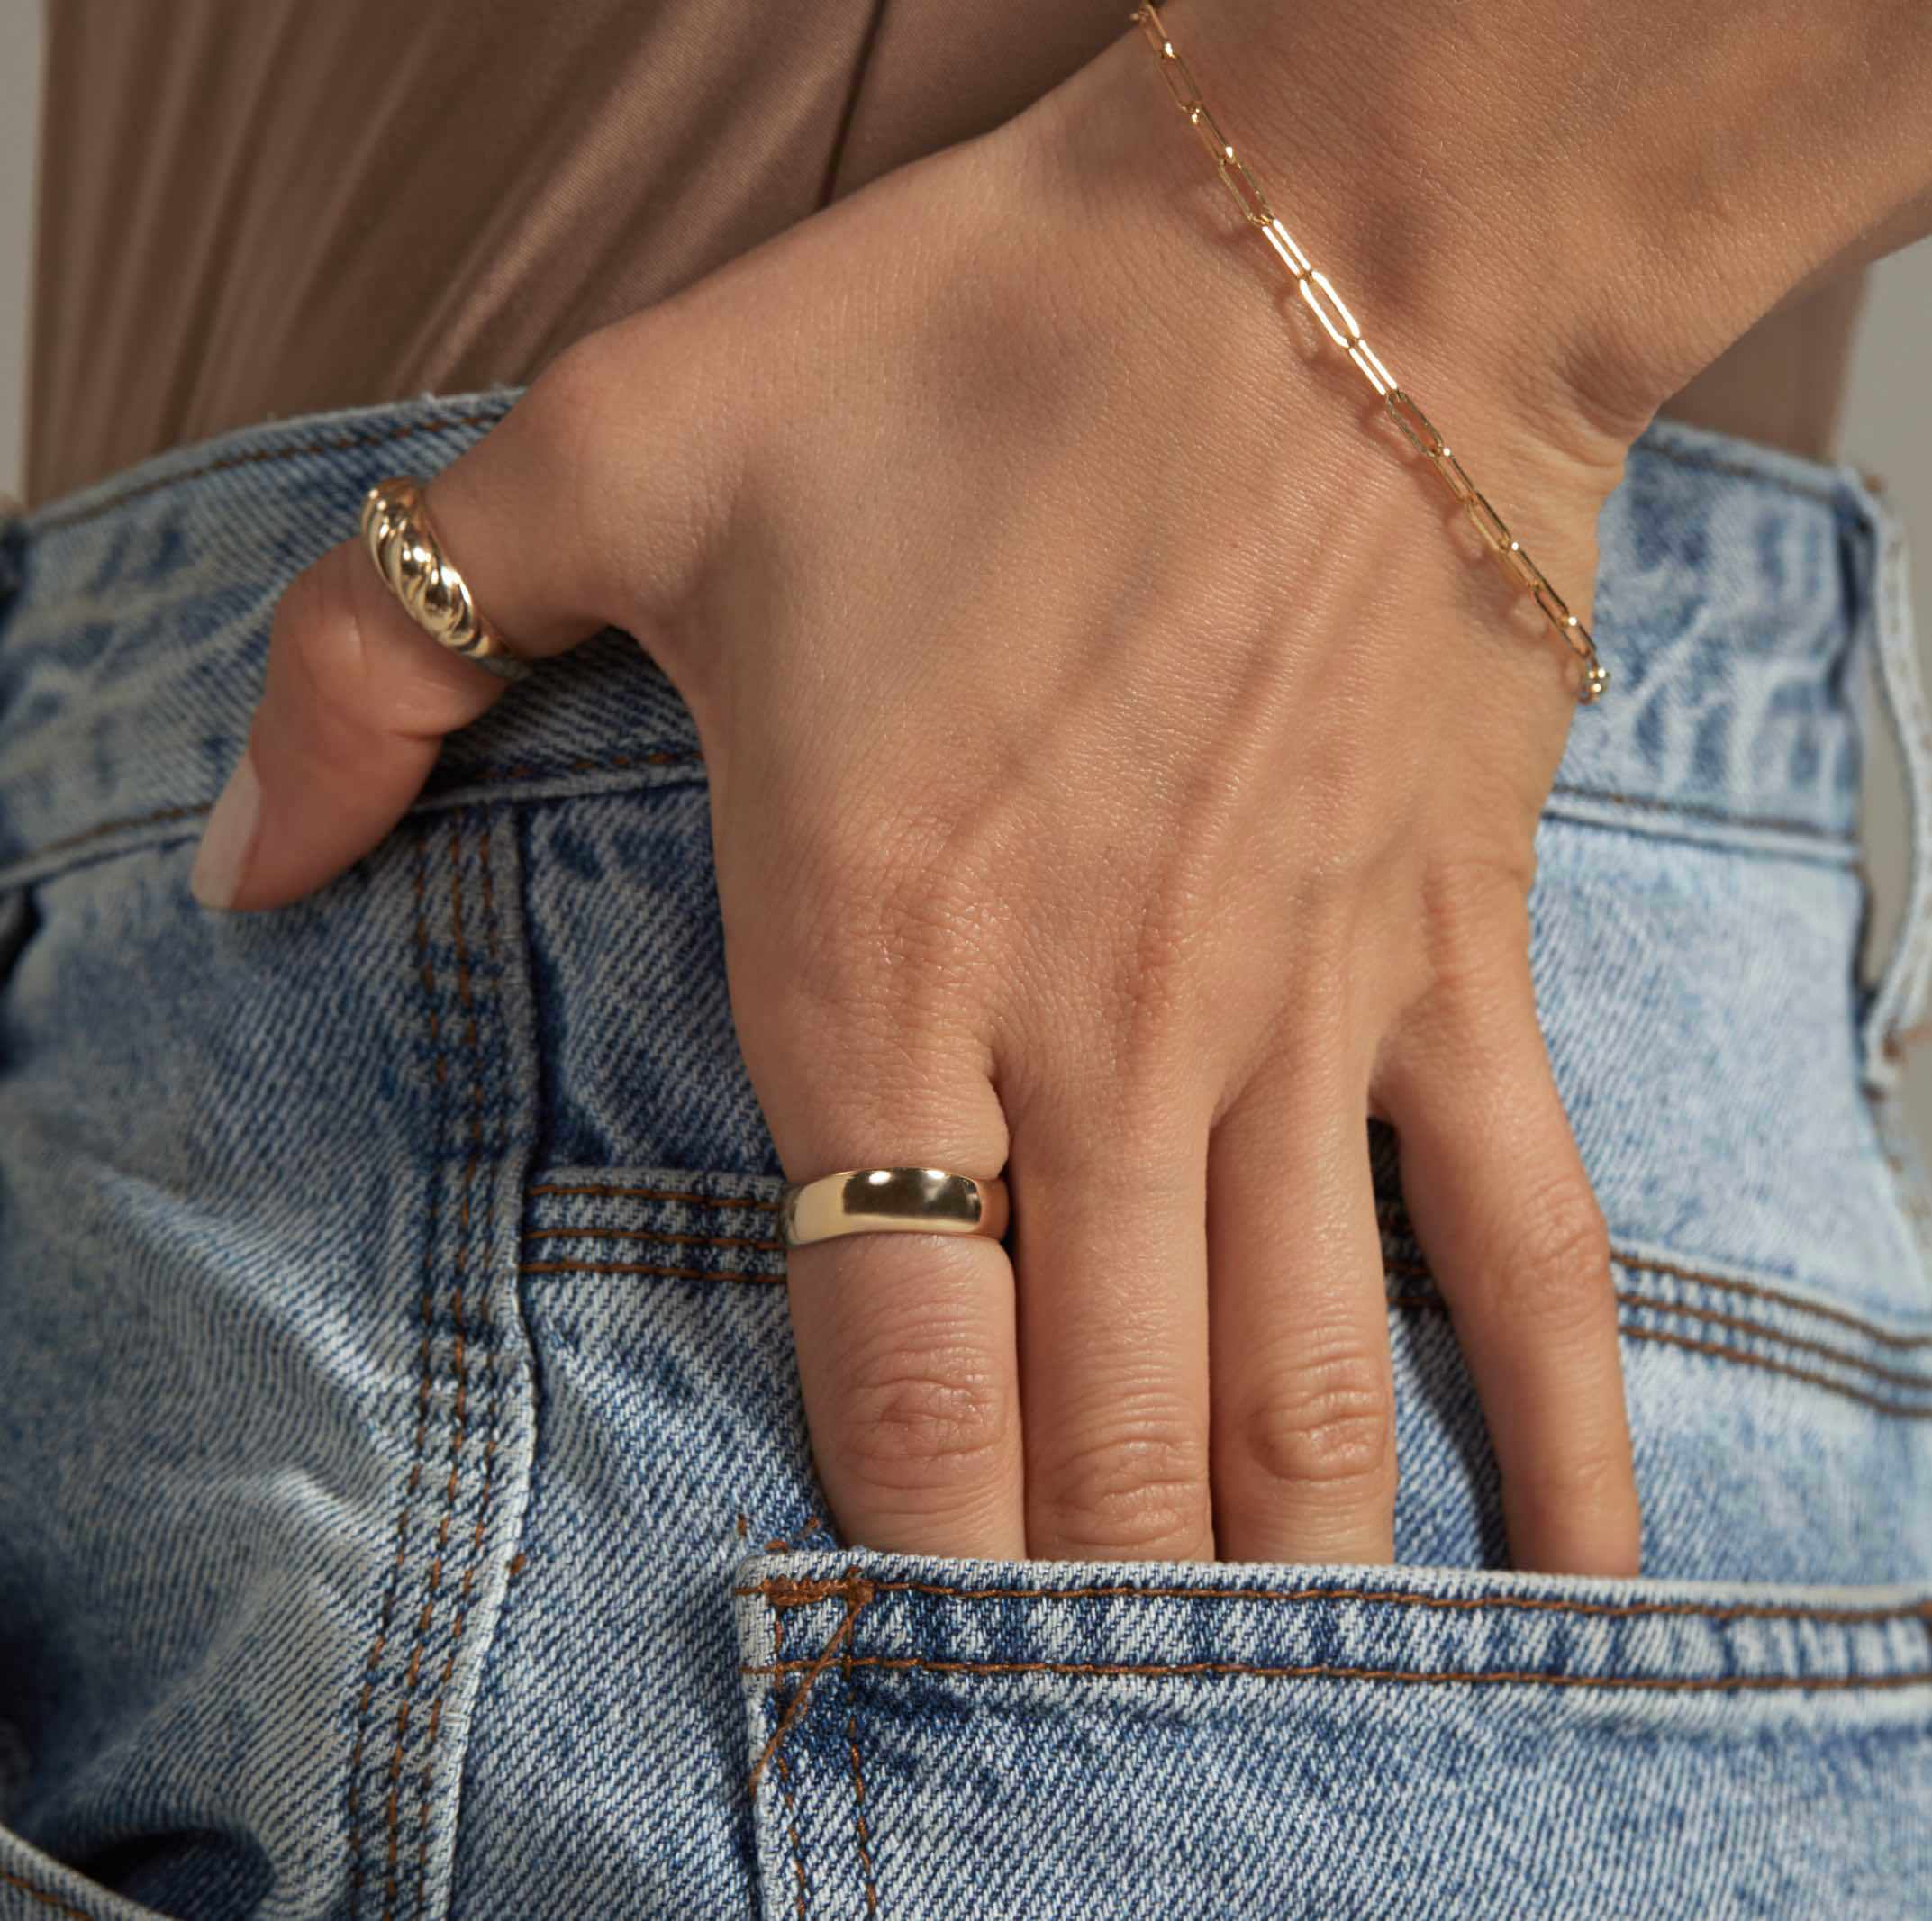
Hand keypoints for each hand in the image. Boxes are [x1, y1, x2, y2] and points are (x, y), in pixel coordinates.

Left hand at [190, 17, 1652, 1571]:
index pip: (888, 1350)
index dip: (888, 1541)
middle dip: (1064, 1609)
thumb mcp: (612, 444)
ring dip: (1263, 1579)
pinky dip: (1550, 1427)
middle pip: (1096, 1425)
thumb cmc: (980, 334)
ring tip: (1246, 1720)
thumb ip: (382, 663)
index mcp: (882, 940)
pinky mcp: (1451, 955)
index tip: (875, 1662)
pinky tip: (1572, 1577)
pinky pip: (1521, 1237)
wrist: (1328, 246)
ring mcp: (1300, 1008)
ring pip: (1292, 1380)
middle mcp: (1103, 1030)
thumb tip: (240, 867)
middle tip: (1043, 1738)